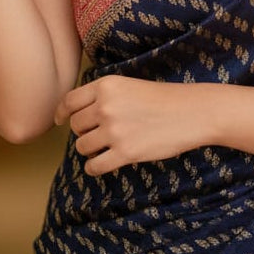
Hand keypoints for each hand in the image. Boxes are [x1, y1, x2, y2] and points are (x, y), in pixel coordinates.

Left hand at [54, 75, 204, 174]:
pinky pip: (94, 166)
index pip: (69, 101)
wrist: (193, 112)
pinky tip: (103, 164)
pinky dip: (95, 167)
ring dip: (91, 150)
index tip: (59, 121)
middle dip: (84, 132)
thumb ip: (104, 96)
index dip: (61, 113)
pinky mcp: (125, 152)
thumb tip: (79, 116)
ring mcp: (114, 130)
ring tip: (107, 147)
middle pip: (76, 126)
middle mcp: (106, 106)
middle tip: (100, 133)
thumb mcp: (129, 85)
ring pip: (83, 147)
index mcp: (107, 86)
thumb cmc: (164, 99)